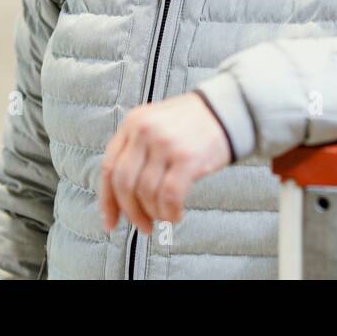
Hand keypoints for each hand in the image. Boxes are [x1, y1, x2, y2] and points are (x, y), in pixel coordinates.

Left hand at [100, 92, 231, 235]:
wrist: (229, 109)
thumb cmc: (192, 123)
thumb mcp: (155, 124)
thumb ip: (136, 152)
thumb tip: (122, 199)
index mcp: (133, 122)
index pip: (109, 167)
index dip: (107, 200)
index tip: (111, 221)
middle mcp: (145, 131)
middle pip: (124, 183)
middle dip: (131, 212)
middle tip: (142, 226)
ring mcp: (165, 143)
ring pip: (146, 192)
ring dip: (154, 213)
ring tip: (165, 217)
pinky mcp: (186, 157)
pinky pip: (169, 196)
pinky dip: (169, 212)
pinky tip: (176, 215)